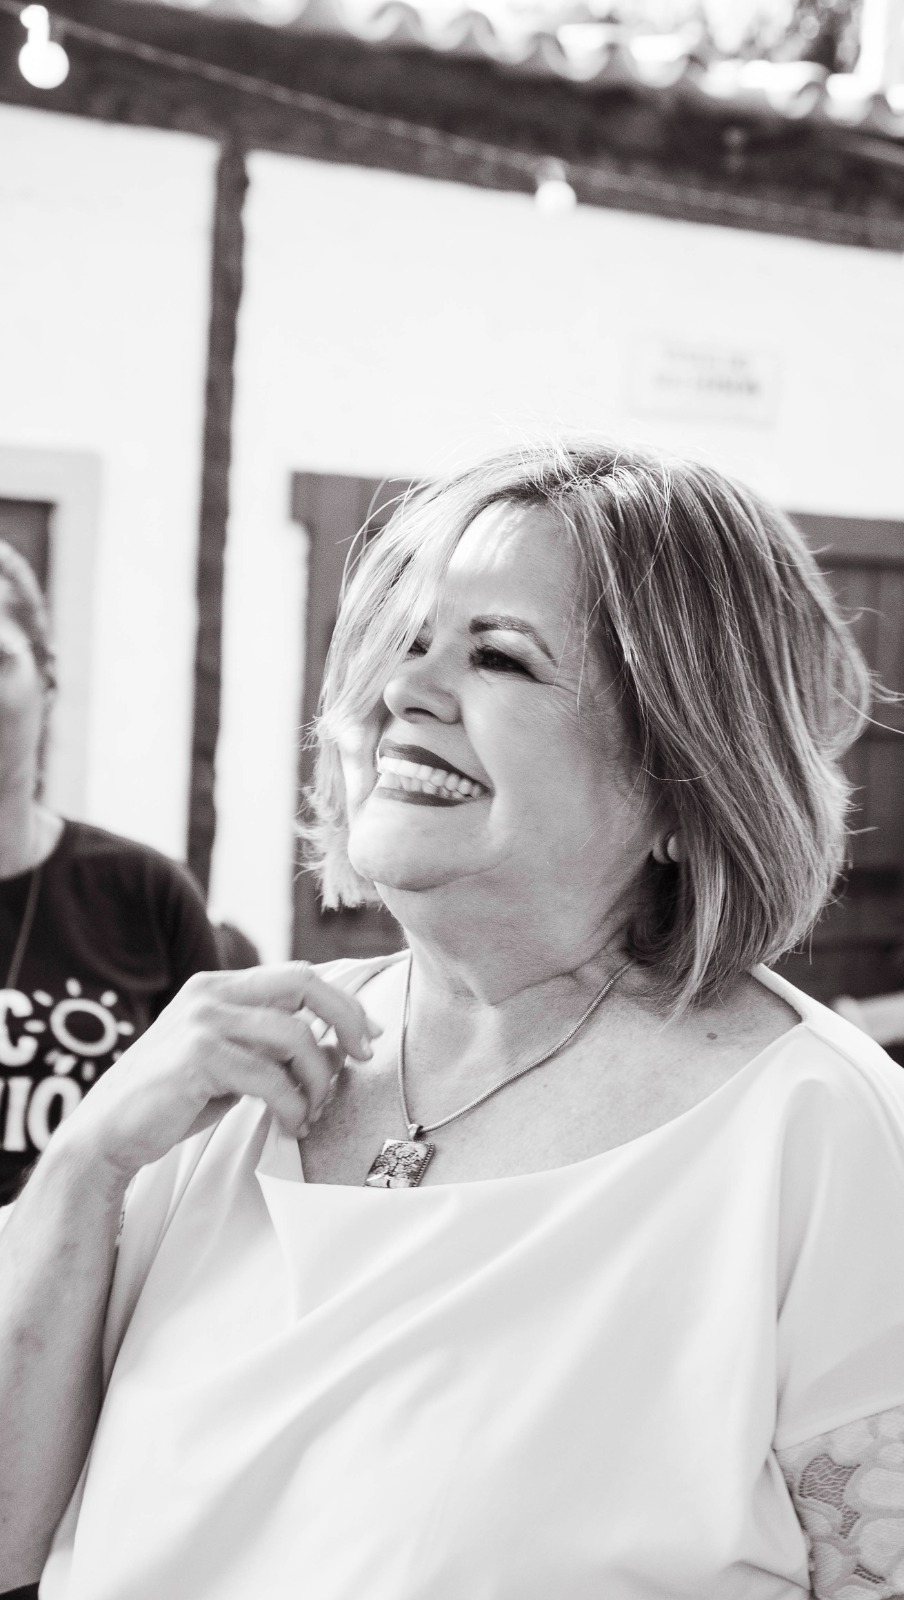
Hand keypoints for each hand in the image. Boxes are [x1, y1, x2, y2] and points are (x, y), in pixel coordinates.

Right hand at [53, 963, 380, 1182]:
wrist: (109, 1132)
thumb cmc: (174, 1100)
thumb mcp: (230, 1063)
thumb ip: (271, 1048)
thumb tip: (336, 1047)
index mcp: (219, 986)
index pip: (299, 976)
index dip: (342, 1004)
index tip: (367, 1037)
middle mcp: (212, 992)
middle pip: (304, 985)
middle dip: (345, 1019)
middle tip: (362, 1057)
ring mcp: (203, 1021)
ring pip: (295, 1036)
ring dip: (317, 1080)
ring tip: (312, 1112)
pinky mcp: (199, 1056)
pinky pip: (271, 1077)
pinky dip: (292, 1104)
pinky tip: (289, 1123)